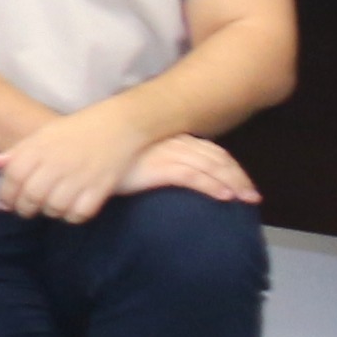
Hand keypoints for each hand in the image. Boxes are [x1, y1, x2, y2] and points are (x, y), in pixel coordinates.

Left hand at [0, 105, 160, 224]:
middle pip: (31, 196)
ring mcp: (80, 175)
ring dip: (49, 212)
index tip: (6, 203)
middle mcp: (58, 162)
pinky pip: (80, 213)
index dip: (6, 194)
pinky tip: (71, 210)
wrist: (121, 124)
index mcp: (40, 147)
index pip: (13, 177)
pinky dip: (72, 216)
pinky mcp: (101, 187)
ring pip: (54, 207)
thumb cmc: (77, 130)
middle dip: (24, 209)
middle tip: (26, 210)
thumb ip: (18, 151)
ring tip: (49, 207)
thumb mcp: (43, 135)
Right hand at [116, 133, 260, 207]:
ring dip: (233, 183)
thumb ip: (157, 160)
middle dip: (239, 177)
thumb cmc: (107, 159)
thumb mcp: (137, 157)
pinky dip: (213, 186)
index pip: (211, 150)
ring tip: (246, 199)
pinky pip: (194, 176)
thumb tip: (174, 174)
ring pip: (211, 166)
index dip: (231, 167)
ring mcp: (167, 153)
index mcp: (172, 137)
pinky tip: (225, 197)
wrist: (83, 156)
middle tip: (253, 196)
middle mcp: (175, 141)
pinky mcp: (159, 167)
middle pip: (217, 158)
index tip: (243, 184)